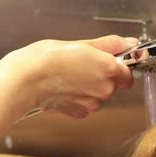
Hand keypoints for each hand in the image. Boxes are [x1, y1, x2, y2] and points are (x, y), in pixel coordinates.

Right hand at [6, 35, 136, 117]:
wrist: (26, 81)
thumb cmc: (48, 59)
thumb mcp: (82, 43)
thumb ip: (110, 45)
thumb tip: (129, 43)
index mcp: (109, 69)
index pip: (128, 72)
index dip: (118, 66)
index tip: (108, 62)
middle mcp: (105, 89)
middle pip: (114, 84)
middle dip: (103, 76)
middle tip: (82, 65)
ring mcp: (94, 103)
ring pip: (100, 94)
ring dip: (91, 87)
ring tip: (71, 76)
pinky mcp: (81, 113)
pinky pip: (88, 104)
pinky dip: (81, 97)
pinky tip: (67, 88)